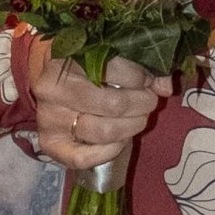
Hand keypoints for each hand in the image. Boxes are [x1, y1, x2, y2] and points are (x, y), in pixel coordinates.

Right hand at [29, 37, 172, 169]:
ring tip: (139, 118)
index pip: (112, 69)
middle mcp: (51, 89)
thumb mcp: (108, 57)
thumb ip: (139, 68)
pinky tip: (121, 140)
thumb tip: (166, 86)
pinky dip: (109, 151)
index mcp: (65, 58)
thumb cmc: (85, 66)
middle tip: (149, 101)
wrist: (52, 83)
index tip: (149, 80)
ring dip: (131, 127)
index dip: (140, 77)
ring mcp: (48, 119)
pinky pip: (83, 158)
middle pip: (113, 104)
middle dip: (141, 104)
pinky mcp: (49, 144)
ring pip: (103, 131)